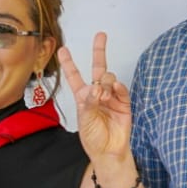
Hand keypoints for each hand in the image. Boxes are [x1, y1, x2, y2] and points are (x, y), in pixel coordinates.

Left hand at [58, 33, 132, 177]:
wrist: (109, 152)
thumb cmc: (93, 138)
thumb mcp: (85, 120)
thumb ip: (89, 102)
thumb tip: (97, 87)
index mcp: (83, 97)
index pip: (75, 76)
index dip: (69, 63)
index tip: (63, 49)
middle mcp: (97, 94)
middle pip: (98, 68)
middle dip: (99, 51)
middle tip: (101, 35)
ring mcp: (111, 97)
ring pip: (109, 78)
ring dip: (105, 82)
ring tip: (102, 96)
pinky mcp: (124, 103)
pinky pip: (122, 89)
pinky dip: (118, 87)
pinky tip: (114, 90)